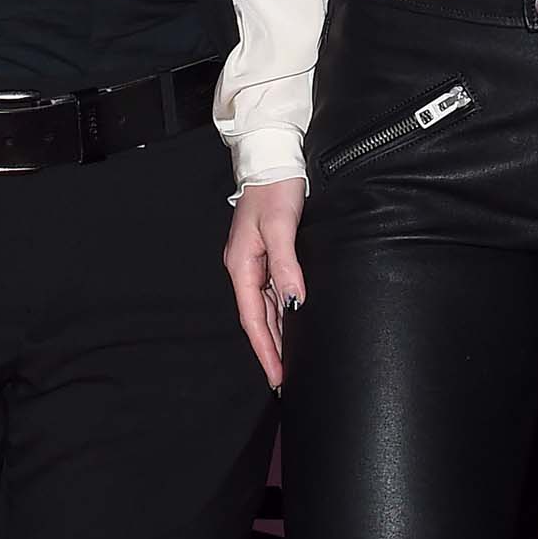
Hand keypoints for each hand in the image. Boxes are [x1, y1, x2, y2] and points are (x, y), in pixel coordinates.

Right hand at [223, 177, 306, 386]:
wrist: (274, 159)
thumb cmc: (275, 188)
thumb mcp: (281, 225)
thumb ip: (287, 264)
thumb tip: (295, 300)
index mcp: (242, 265)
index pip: (253, 319)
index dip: (265, 349)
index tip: (277, 375)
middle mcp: (246, 268)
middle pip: (258, 319)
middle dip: (271, 350)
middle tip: (286, 379)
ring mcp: (257, 262)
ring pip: (267, 309)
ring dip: (278, 335)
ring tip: (291, 362)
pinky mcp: (269, 255)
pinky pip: (275, 294)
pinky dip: (283, 314)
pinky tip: (294, 326)